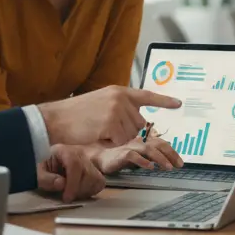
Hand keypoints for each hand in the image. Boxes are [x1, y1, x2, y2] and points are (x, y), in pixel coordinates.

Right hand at [36, 86, 181, 146]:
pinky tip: (96, 135)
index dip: (163, 100)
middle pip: (138, 124)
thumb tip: (137, 121)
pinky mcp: (111, 123)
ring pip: (129, 135)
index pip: (146, 95)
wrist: (55, 119)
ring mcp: (116, 110)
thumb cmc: (74, 115)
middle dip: (125, 131)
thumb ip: (119, 107)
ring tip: (97, 129)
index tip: (179, 103)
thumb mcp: (100, 102)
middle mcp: (120, 98)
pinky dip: (109, 143)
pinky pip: (120, 141)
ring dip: (115, 138)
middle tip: (103, 127)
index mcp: (119, 91)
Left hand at [37, 144, 105, 201]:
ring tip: (73, 194)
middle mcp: (78, 154)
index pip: (75, 165)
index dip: (73, 183)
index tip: (67, 197)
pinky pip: (100, 182)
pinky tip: (79, 192)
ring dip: (86, 190)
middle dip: (79, 189)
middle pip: (89, 172)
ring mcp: (87, 161)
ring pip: (97, 178)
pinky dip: (92, 190)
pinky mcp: (92, 170)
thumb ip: (46, 179)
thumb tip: (61, 183)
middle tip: (67, 197)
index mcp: (64, 151)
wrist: (40, 165)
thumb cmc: (37, 167)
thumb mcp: (35, 173)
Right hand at [91, 136, 184, 174]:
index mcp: (142, 141)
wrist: (97, 156)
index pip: (161, 143)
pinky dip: (143, 161)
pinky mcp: (121, 154)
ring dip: (160, 158)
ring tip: (168, 167)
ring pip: (149, 149)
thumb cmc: (116, 156)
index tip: (180, 162)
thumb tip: (165, 161)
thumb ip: (147, 156)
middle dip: (171, 154)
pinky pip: (134, 156)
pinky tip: (150, 167)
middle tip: (180, 165)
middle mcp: (138, 142)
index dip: (172, 152)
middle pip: (158, 144)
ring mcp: (130, 147)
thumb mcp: (136, 156)